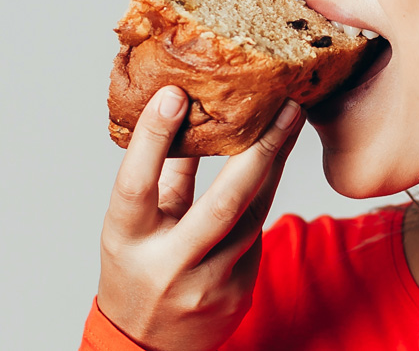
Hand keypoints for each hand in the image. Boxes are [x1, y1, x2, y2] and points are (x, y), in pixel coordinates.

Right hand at [96, 86, 303, 350]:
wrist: (148, 347)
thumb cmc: (136, 270)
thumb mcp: (132, 225)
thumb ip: (161, 177)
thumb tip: (185, 113)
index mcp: (127, 239)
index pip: (137, 184)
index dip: (153, 138)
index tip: (175, 93)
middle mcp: (168, 264)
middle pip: (222, 202)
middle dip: (261, 150)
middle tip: (287, 106)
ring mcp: (207, 283)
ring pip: (252, 214)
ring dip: (275, 164)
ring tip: (292, 122)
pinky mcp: (237, 293)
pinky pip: (256, 234)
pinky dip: (263, 198)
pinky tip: (274, 166)